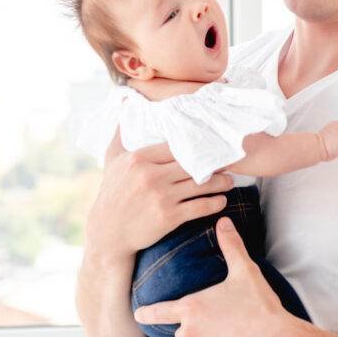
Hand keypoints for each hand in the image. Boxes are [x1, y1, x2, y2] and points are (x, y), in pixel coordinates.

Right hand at [85, 130, 233, 262]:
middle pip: (192, 164)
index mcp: (139, 159)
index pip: (175, 146)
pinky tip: (221, 201)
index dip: (196, 146)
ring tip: (229, 181)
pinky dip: (214, 203)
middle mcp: (151, 175)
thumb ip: (120, 133)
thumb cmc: (111, 194)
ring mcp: (161, 196)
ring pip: (200, 185)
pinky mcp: (169, 217)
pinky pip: (199, 207)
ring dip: (220, 183)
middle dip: (214, 164)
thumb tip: (125, 103)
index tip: (211, 145)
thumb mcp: (111, 161)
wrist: (108, 233)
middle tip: (228, 162)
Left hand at [133, 217, 288, 336]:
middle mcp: (191, 333)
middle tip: (211, 320)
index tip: (137, 315)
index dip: (146, 313)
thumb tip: (224, 222)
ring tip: (225, 332)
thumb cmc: (259, 306)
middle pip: (179, 334)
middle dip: (189, 329)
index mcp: (192, 309)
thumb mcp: (244, 271)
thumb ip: (231, 246)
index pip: (159, 312)